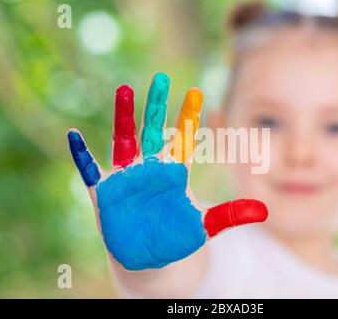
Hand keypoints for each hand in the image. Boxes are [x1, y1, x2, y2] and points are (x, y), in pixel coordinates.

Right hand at [67, 72, 267, 270]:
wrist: (151, 259)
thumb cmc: (178, 239)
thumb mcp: (205, 226)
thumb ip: (230, 216)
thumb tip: (263, 210)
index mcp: (173, 173)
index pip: (182, 139)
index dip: (189, 117)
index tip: (196, 92)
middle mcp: (149, 169)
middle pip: (153, 131)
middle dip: (157, 105)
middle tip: (161, 78)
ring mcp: (126, 178)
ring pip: (124, 141)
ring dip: (123, 118)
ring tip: (124, 90)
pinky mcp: (105, 193)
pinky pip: (90, 170)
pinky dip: (82, 155)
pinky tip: (74, 136)